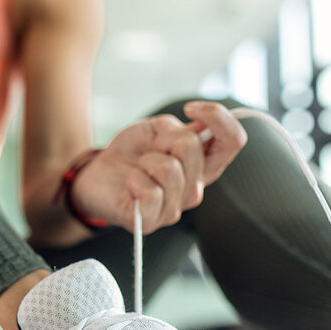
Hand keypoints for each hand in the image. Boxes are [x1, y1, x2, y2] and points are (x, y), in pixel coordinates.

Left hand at [73, 101, 246, 232]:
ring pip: (170, 171)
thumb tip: (199, 129)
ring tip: (138, 168)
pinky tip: (130, 182)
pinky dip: (135, 180)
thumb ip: (180, 130)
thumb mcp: (155, 131)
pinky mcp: (150, 220)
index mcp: (202, 165)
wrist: (97, 174)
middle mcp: (194, 188)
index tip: (191, 109)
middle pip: (193, 149)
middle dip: (164, 139)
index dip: (218, 119)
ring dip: (147, 160)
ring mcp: (174, 208)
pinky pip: (151, 192)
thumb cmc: (131, 154)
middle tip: (149, 150)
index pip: (233, 141)